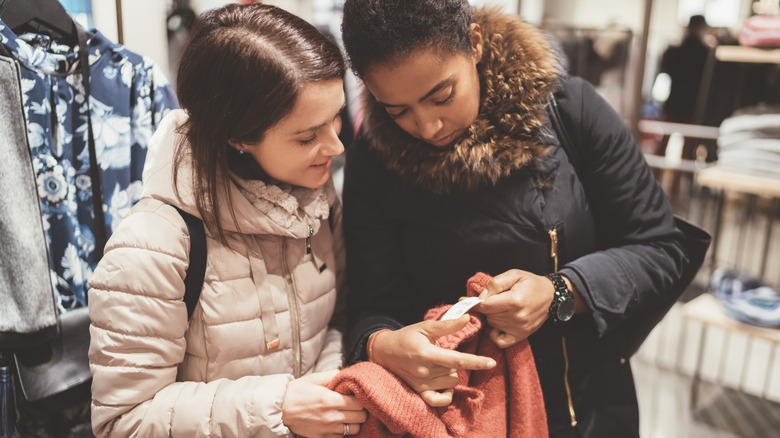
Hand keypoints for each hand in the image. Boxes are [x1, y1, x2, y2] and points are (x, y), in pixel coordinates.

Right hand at [282, 370, 366, 436]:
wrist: (279, 410)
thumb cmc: (296, 393)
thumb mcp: (314, 378)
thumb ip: (333, 375)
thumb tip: (348, 374)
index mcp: (330, 400)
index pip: (359, 403)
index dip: (360, 398)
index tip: (356, 395)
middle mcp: (331, 416)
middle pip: (360, 417)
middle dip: (361, 410)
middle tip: (354, 404)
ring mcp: (328, 429)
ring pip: (354, 429)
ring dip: (354, 421)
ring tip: (348, 414)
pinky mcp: (322, 437)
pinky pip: (342, 437)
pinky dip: (343, 430)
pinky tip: (338, 422)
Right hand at [370, 316, 495, 406]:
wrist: (384, 351)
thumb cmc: (406, 337)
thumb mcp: (425, 327)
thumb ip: (447, 325)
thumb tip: (467, 319)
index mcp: (427, 353)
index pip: (457, 360)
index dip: (476, 361)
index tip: (491, 363)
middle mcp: (424, 371)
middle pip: (455, 372)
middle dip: (454, 363)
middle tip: (441, 354)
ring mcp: (421, 384)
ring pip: (450, 384)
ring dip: (449, 375)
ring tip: (438, 365)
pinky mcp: (418, 391)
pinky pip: (440, 400)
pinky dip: (446, 394)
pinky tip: (443, 385)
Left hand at [474, 269, 554, 347]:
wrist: (551, 296)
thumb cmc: (531, 283)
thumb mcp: (514, 275)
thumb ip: (495, 283)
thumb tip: (480, 296)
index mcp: (515, 300)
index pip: (486, 305)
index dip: (473, 303)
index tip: (463, 300)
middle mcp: (517, 317)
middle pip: (488, 314)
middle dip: (486, 306)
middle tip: (495, 299)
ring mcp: (519, 328)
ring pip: (492, 324)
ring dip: (492, 316)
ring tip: (502, 307)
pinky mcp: (521, 336)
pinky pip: (500, 341)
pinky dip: (495, 334)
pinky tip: (499, 324)